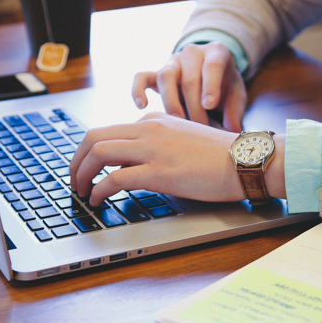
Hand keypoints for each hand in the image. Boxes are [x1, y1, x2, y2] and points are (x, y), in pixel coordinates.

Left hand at [69, 113, 285, 205]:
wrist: (246, 160)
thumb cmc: (222, 157)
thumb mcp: (184, 140)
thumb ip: (160, 144)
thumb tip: (137, 164)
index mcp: (154, 121)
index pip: (108, 131)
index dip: (89, 152)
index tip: (86, 169)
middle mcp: (149, 129)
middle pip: (94, 137)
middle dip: (76, 161)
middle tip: (74, 181)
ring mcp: (153, 149)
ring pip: (98, 153)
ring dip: (81, 174)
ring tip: (81, 192)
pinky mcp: (159, 171)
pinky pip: (115, 178)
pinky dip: (99, 190)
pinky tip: (99, 201)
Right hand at [132, 42, 246, 132]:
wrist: (210, 71)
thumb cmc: (225, 84)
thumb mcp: (236, 93)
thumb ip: (235, 111)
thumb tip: (232, 131)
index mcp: (216, 52)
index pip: (212, 66)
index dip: (210, 85)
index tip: (209, 105)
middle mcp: (192, 53)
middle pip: (189, 79)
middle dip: (194, 107)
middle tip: (200, 129)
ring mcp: (172, 62)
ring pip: (165, 77)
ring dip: (171, 103)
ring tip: (178, 124)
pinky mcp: (156, 72)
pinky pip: (141, 77)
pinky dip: (138, 90)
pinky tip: (142, 106)